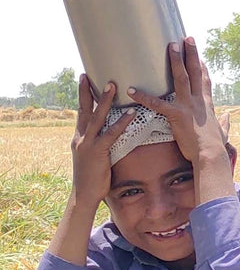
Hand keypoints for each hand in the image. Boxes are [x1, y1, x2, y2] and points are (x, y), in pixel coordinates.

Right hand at [70, 75, 134, 207]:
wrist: (84, 195)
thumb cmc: (92, 176)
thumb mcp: (93, 155)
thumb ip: (98, 142)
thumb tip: (108, 132)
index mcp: (79, 137)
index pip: (81, 112)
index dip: (82, 96)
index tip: (83, 79)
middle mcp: (80, 137)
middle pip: (84, 109)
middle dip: (87, 91)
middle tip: (88, 74)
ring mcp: (87, 144)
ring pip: (96, 117)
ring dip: (104, 100)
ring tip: (112, 85)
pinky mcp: (97, 152)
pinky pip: (110, 134)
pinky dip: (121, 122)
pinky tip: (130, 113)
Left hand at [128, 38, 227, 167]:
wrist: (210, 154)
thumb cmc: (215, 145)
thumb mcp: (223, 131)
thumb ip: (225, 122)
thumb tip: (229, 116)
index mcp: (207, 104)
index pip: (205, 81)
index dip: (203, 67)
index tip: (200, 55)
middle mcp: (198, 100)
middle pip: (195, 72)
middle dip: (191, 54)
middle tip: (187, 38)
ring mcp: (188, 106)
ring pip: (181, 78)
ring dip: (176, 61)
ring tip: (171, 46)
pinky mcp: (176, 115)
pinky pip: (157, 104)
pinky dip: (143, 96)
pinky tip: (132, 89)